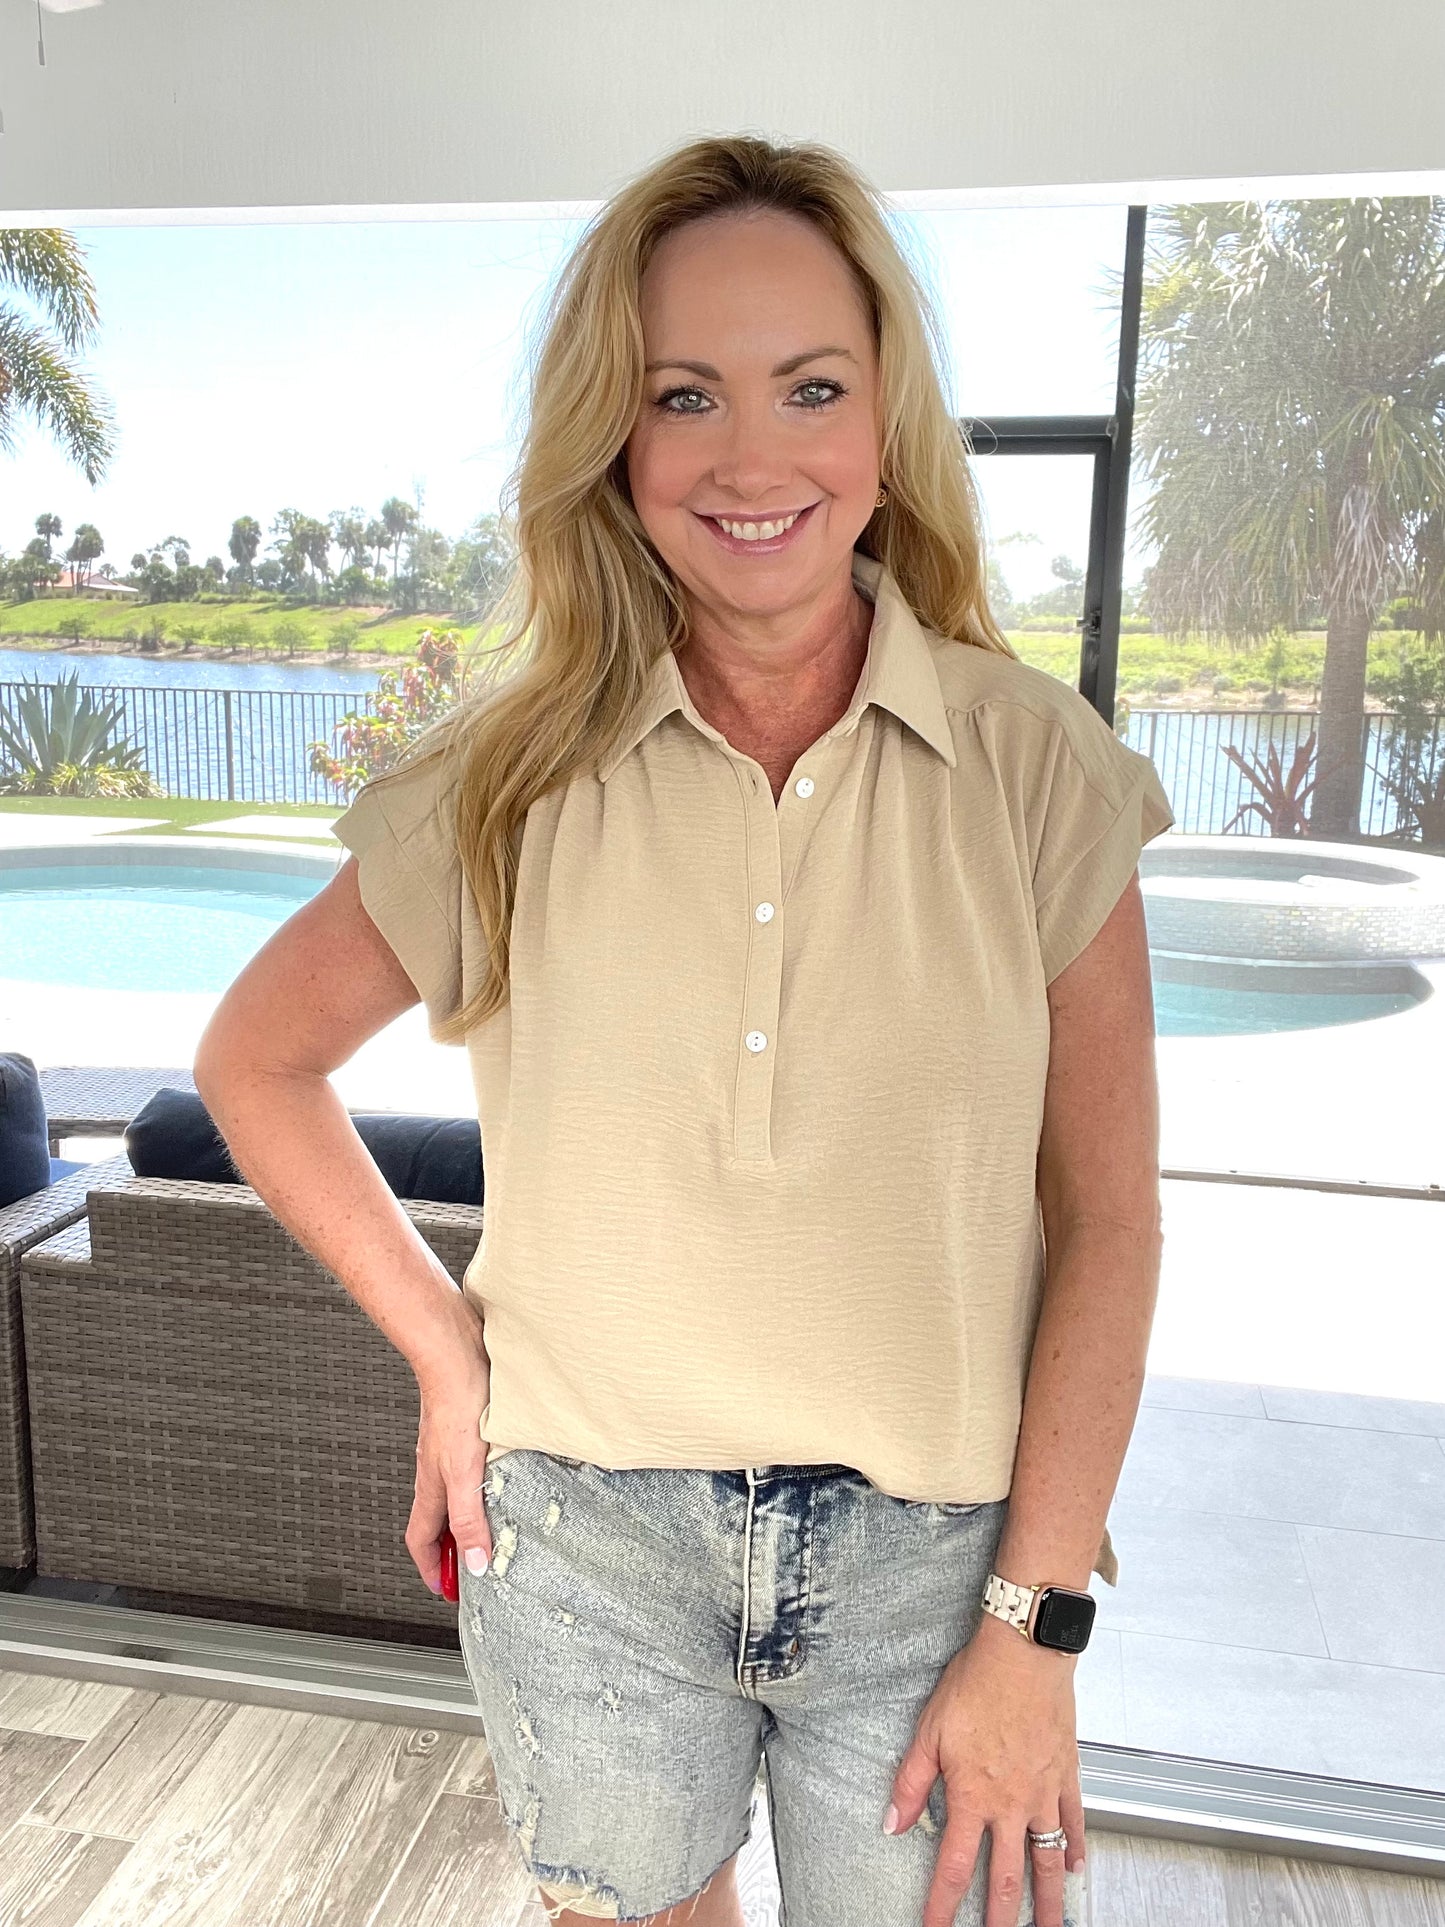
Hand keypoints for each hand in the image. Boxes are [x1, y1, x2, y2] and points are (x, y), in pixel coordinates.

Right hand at [405, 1308, 493, 1596]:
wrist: (457, 1349)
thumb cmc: (455, 1402)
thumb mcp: (465, 1470)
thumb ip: (469, 1517)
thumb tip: (473, 1563)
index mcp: (432, 1486)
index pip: (422, 1540)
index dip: (431, 1569)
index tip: (446, 1591)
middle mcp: (438, 1470)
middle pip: (441, 1520)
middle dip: (455, 1548)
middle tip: (480, 1567)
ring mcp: (453, 1448)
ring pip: (459, 1493)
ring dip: (473, 1516)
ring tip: (500, 1528)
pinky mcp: (472, 1428)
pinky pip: (476, 1467)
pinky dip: (488, 1484)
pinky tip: (512, 1477)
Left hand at [884, 1615, 1084, 1926]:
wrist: (1025, 1652)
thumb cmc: (977, 1682)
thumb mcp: (930, 1730)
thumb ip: (911, 1781)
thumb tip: (893, 1823)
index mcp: (973, 1797)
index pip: (952, 1867)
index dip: (941, 1907)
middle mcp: (1011, 1805)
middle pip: (1004, 1879)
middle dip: (1000, 1921)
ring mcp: (1044, 1793)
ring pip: (1046, 1861)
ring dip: (1048, 1901)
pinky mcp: (1066, 1775)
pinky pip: (1073, 1822)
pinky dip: (1074, 1847)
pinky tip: (1074, 1866)